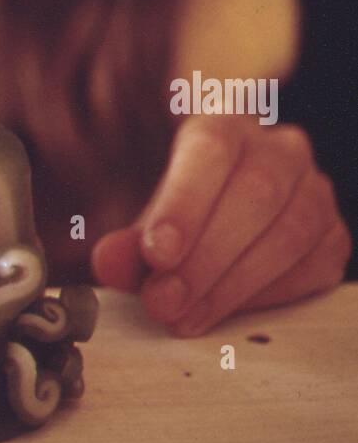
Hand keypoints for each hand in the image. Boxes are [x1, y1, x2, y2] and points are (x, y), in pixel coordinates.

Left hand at [91, 113, 351, 335]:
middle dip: (204, 257)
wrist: (230, 215)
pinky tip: (226, 311)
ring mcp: (314, 191)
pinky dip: (265, 296)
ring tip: (185, 316)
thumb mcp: (151, 222)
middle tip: (164, 300)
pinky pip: (311, 267)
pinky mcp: (333, 237)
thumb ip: (129, 243)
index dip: (184, 203)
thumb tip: (109, 262)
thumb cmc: (188, 214)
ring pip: (288, 233)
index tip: (156, 252)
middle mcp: (279, 149)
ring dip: (232, 283)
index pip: (211, 150)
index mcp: (226, 126)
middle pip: (255, 194)